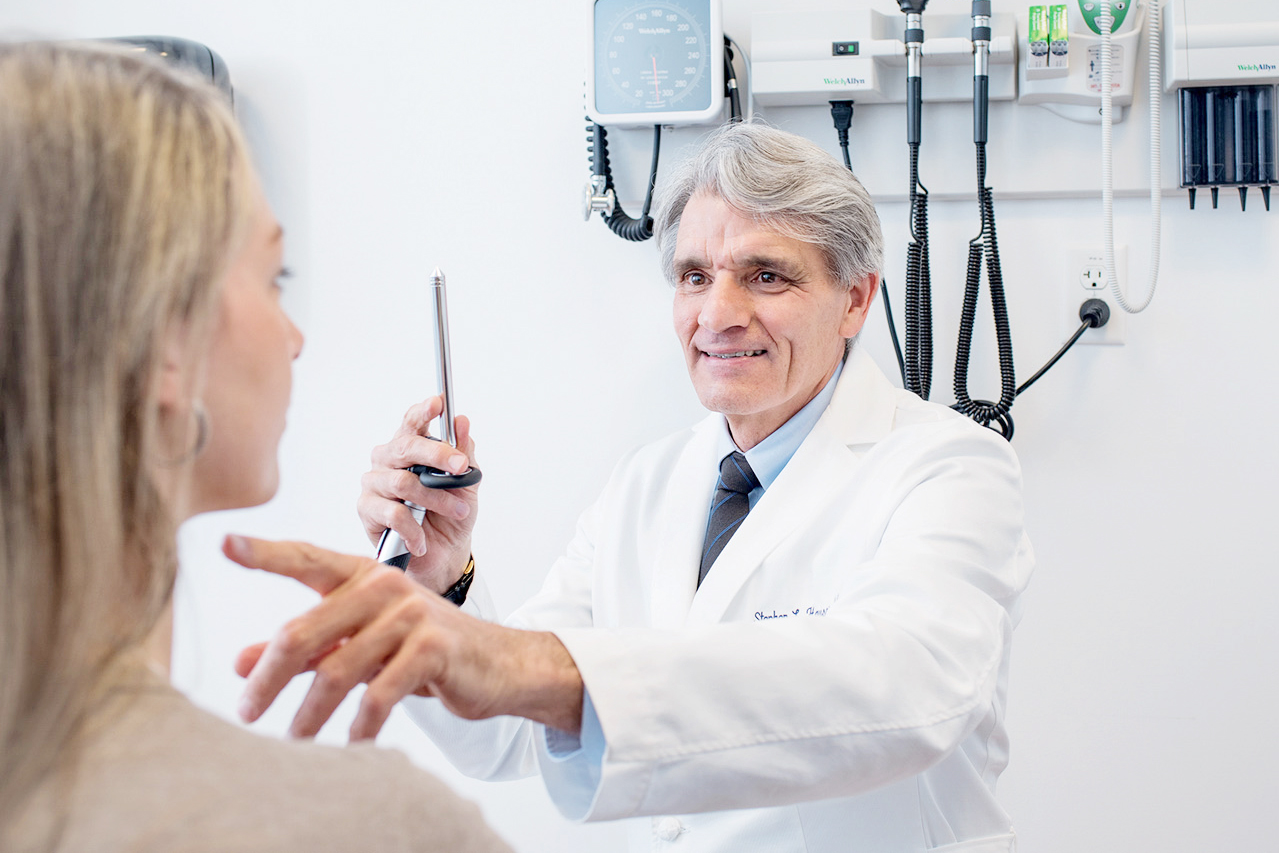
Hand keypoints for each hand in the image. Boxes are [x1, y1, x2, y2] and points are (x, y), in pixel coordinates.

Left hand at [225, 535, 583, 740]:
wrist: (497, 663)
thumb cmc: (423, 650)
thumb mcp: (360, 645)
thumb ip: (306, 649)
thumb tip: (239, 664)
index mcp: (362, 575)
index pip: (306, 559)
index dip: (264, 553)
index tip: (223, 544)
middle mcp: (383, 586)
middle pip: (304, 630)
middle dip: (269, 676)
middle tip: (245, 712)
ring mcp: (409, 615)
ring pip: (337, 669)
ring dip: (309, 714)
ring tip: (293, 742)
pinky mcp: (432, 648)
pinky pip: (380, 694)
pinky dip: (360, 726)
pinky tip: (351, 745)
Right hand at [357, 396, 477, 593]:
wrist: (443, 556)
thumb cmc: (451, 516)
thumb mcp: (467, 485)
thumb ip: (464, 453)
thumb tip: (462, 421)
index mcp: (410, 448)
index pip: (412, 423)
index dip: (423, 411)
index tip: (438, 402)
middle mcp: (388, 460)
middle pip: (406, 446)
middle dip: (437, 454)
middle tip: (461, 466)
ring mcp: (375, 484)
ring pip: (403, 482)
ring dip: (436, 498)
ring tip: (458, 512)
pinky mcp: (367, 510)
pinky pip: (392, 513)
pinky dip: (414, 528)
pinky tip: (423, 540)